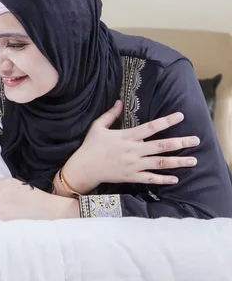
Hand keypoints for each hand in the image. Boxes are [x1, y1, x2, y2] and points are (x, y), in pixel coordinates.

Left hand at [0, 178, 79, 219]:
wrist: (51, 210)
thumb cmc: (38, 200)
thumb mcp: (20, 186)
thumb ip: (5, 188)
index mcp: (7, 182)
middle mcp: (3, 192)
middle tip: (6, 209)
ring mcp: (2, 205)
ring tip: (11, 215)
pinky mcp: (3, 218)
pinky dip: (0, 222)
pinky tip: (11, 221)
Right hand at [57, 100, 199, 195]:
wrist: (84, 168)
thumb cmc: (90, 146)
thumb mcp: (98, 127)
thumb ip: (110, 114)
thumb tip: (120, 101)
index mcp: (126, 136)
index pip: (151, 127)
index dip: (166, 121)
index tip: (180, 116)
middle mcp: (133, 150)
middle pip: (161, 146)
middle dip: (180, 143)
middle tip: (196, 140)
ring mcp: (134, 165)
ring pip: (160, 163)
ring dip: (178, 162)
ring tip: (193, 161)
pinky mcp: (131, 176)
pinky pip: (150, 178)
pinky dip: (163, 179)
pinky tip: (175, 178)